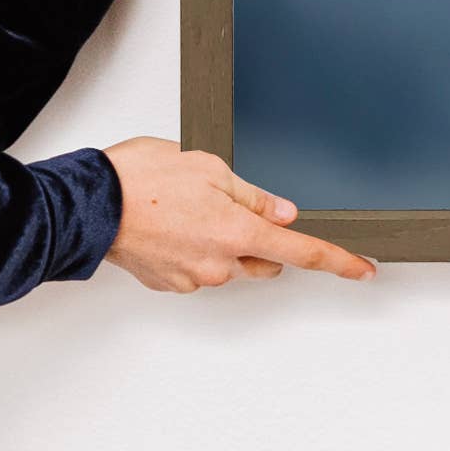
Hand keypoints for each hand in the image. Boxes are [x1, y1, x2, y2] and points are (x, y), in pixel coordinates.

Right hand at [102, 138, 376, 292]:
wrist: (86, 205)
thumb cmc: (140, 179)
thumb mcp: (210, 167)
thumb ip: (253, 196)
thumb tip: (283, 212)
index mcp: (237, 233)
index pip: (303, 251)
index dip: (338, 261)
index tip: (363, 270)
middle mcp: (219, 264)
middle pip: (264, 259)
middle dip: (261, 239)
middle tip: (230, 206)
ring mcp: (192, 278)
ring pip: (229, 264)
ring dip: (223, 242)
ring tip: (189, 208)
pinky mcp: (168, 283)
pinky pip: (198, 268)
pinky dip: (194, 249)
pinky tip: (172, 225)